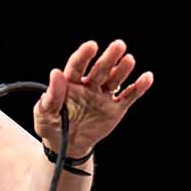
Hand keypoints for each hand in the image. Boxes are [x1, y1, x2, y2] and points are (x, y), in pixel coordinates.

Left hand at [32, 39, 153, 156]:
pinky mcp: (115, 108)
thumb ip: (51, 95)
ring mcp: (103, 96)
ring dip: (122, 70)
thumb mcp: (44, 113)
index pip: (77, 66)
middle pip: (100, 69)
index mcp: (70, 83)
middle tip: (119, 45)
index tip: (92, 45)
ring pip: (115, 80)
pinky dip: (138, 87)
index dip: (84, 55)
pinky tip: (147, 77)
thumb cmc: (50, 125)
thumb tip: (56, 72)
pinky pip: (128, 96)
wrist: (66, 145)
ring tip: (129, 60)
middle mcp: (89, 85)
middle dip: (109, 58)